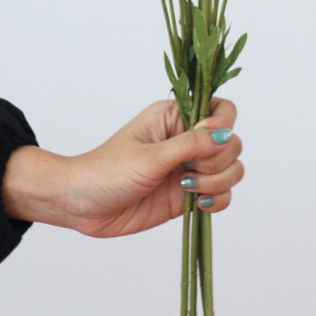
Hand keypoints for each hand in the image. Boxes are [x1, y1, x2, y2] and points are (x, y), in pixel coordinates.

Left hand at [1, 97, 243, 237]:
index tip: (203, 144)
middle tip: (187, 170)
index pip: (222, 110)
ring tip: (188, 188)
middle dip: (218, 161)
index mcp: (176, 117)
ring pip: (232, 169)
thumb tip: (226, 135)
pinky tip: (199, 204)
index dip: (223, 126)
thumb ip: (190, 145)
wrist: (82, 205)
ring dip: (218, 182)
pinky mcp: (189, 194)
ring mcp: (190, 168)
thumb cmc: (106, 171)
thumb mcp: (149, 156)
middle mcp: (188, 140)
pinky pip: (222, 195)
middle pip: (232, 142)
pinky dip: (219, 201)